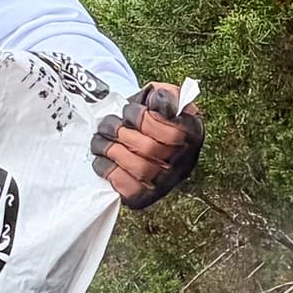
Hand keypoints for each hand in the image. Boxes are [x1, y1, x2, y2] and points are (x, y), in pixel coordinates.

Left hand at [90, 82, 203, 208]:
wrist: (136, 136)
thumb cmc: (148, 113)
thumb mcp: (160, 95)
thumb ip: (165, 94)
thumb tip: (160, 101)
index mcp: (192, 134)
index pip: (172, 131)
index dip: (142, 118)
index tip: (129, 110)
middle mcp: (184, 162)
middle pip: (151, 149)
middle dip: (122, 133)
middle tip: (107, 125)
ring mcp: (165, 184)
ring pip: (140, 169)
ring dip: (111, 150)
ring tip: (99, 140)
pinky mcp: (144, 198)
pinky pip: (129, 189)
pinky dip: (109, 171)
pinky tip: (101, 159)